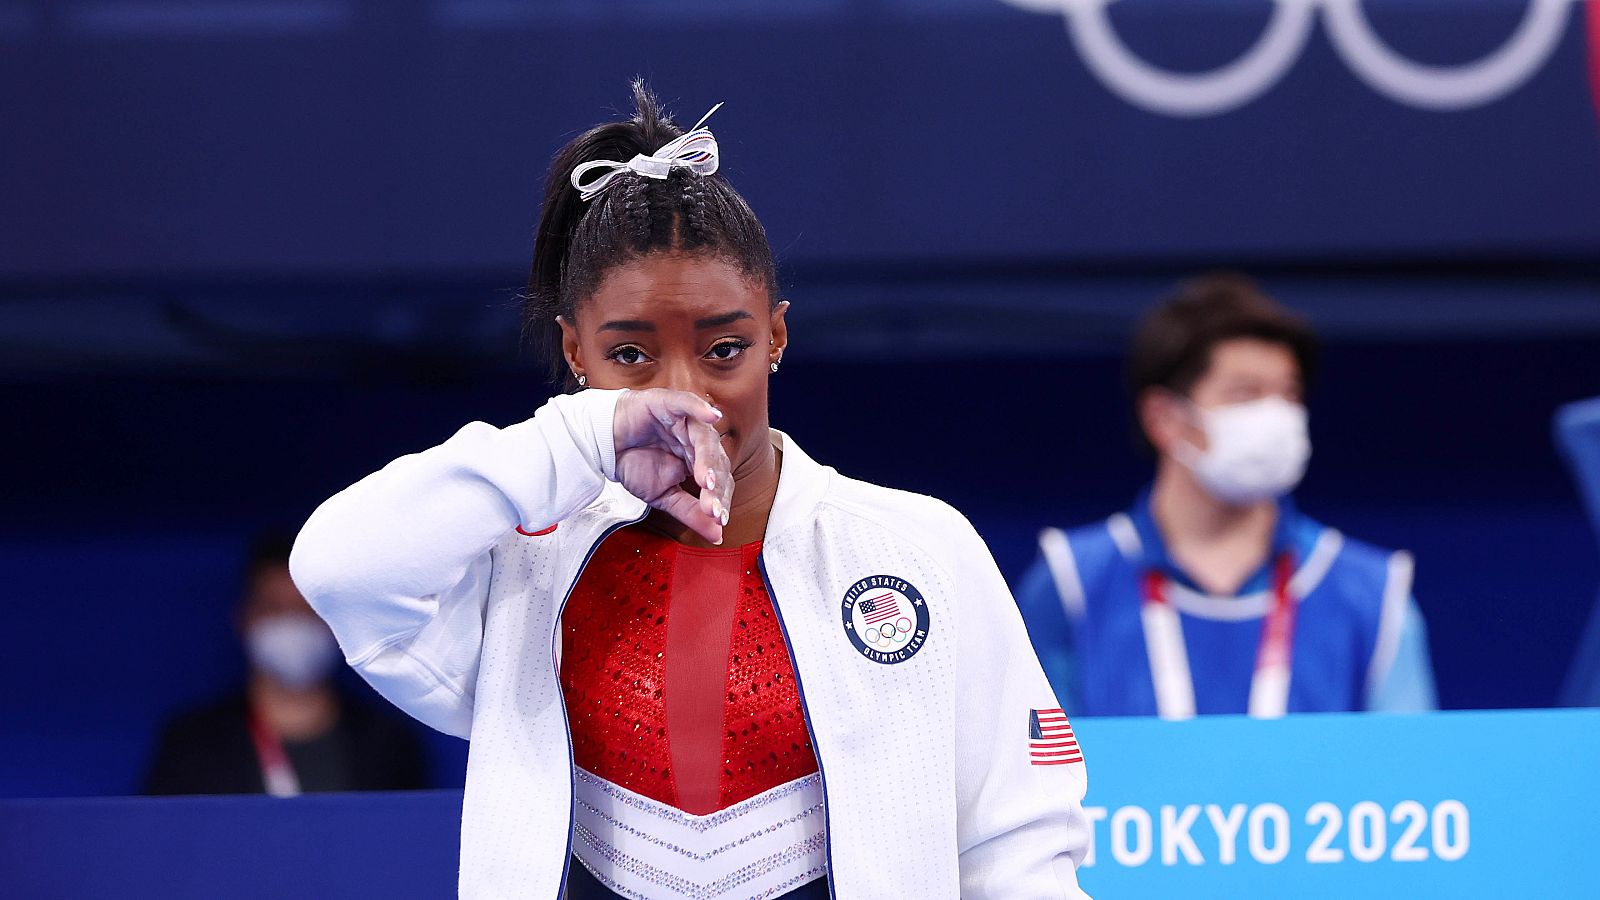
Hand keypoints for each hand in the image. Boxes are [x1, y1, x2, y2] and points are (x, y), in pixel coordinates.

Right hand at [611, 389, 734, 543]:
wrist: (603, 443)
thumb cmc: (635, 463)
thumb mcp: (665, 496)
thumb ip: (691, 513)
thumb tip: (717, 536)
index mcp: (700, 462)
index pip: (719, 481)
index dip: (719, 500)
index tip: (718, 520)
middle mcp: (697, 441)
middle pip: (716, 461)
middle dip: (714, 486)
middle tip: (711, 507)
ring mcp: (686, 421)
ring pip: (704, 438)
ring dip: (707, 459)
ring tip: (706, 480)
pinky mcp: (669, 404)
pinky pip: (687, 404)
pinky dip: (699, 408)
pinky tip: (711, 416)